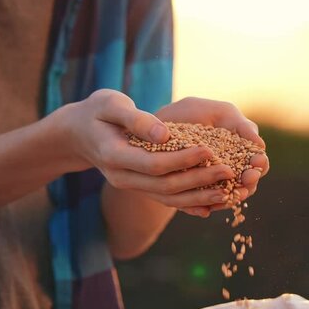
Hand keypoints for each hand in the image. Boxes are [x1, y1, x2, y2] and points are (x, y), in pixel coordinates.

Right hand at [53, 89, 235, 209]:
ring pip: (169, 199)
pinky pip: (168, 200)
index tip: (209, 150)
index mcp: (114, 156)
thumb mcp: (109, 105)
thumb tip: (164, 134)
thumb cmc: (96, 111)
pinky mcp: (140, 188)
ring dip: (200, 197)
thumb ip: (135, 119)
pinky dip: (191, 204)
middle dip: (199, 180)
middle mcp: (122, 178)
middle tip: (229, 170)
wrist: (79, 133)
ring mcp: (131, 186)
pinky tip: (215, 203)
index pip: (153, 164)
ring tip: (230, 190)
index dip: (183, 159)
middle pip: (165, 186)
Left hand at [154, 97, 269, 216]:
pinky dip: (205, 207)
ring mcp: (210, 185)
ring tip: (230, 193)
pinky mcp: (191, 195)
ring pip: (227, 197)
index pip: (257, 163)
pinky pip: (201, 206)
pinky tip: (207, 208)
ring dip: (231, 198)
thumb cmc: (191, 114)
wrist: (152, 127)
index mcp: (240, 152)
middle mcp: (228, 171)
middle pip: (247, 184)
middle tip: (248, 177)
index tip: (257, 161)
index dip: (260, 164)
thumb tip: (260, 145)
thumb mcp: (219, 113)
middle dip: (249, 183)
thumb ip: (241, 126)